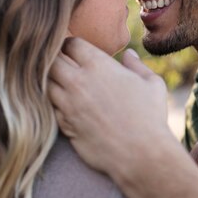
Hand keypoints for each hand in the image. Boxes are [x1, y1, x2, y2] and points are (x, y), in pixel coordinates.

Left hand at [48, 37, 169, 173]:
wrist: (140, 154)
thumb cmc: (150, 117)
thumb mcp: (152, 84)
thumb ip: (137, 66)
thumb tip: (129, 55)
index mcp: (98, 66)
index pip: (71, 43)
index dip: (72, 44)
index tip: (76, 50)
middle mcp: (78, 82)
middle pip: (51, 60)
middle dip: (56, 58)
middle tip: (65, 63)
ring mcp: (68, 104)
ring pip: (44, 83)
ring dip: (52, 80)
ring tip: (63, 82)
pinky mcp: (64, 125)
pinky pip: (50, 106)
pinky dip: (54, 102)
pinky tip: (66, 104)